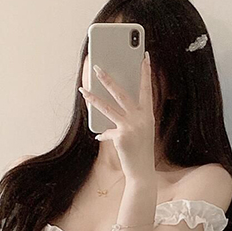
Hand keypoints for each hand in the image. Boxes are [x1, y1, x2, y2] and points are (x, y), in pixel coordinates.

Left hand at [79, 52, 155, 180]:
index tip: (145, 57)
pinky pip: (106, 131)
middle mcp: (141, 119)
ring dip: (93, 98)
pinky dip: (103, 135)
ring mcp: (131, 127)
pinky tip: (100, 137)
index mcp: (148, 116)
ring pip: (108, 108)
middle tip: (98, 67)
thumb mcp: (140, 132)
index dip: (146, 73)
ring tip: (83, 88)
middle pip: (122, 94)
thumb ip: (130, 120)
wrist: (142, 173)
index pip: (147, 89)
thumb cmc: (141, 152)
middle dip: (108, 79)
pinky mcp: (121, 137)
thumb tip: (112, 110)